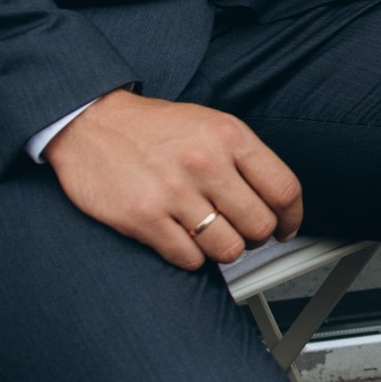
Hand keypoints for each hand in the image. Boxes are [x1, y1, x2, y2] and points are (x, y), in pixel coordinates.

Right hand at [41, 90, 303, 269]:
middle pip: (260, 226)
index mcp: (228, 136)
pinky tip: (179, 236)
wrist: (89, 122)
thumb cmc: (152, 128)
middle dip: (255, 237)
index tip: (285, 227)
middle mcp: (205, 163)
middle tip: (240, 231)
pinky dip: (189, 256)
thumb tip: (277, 204)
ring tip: (208, 235)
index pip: (284, 190)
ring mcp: (174, 192)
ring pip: (228, 249)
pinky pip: (189, 259)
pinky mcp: (144, 218)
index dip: (291, 217)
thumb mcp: (209, 124)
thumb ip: (244, 160)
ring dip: (222, 249)